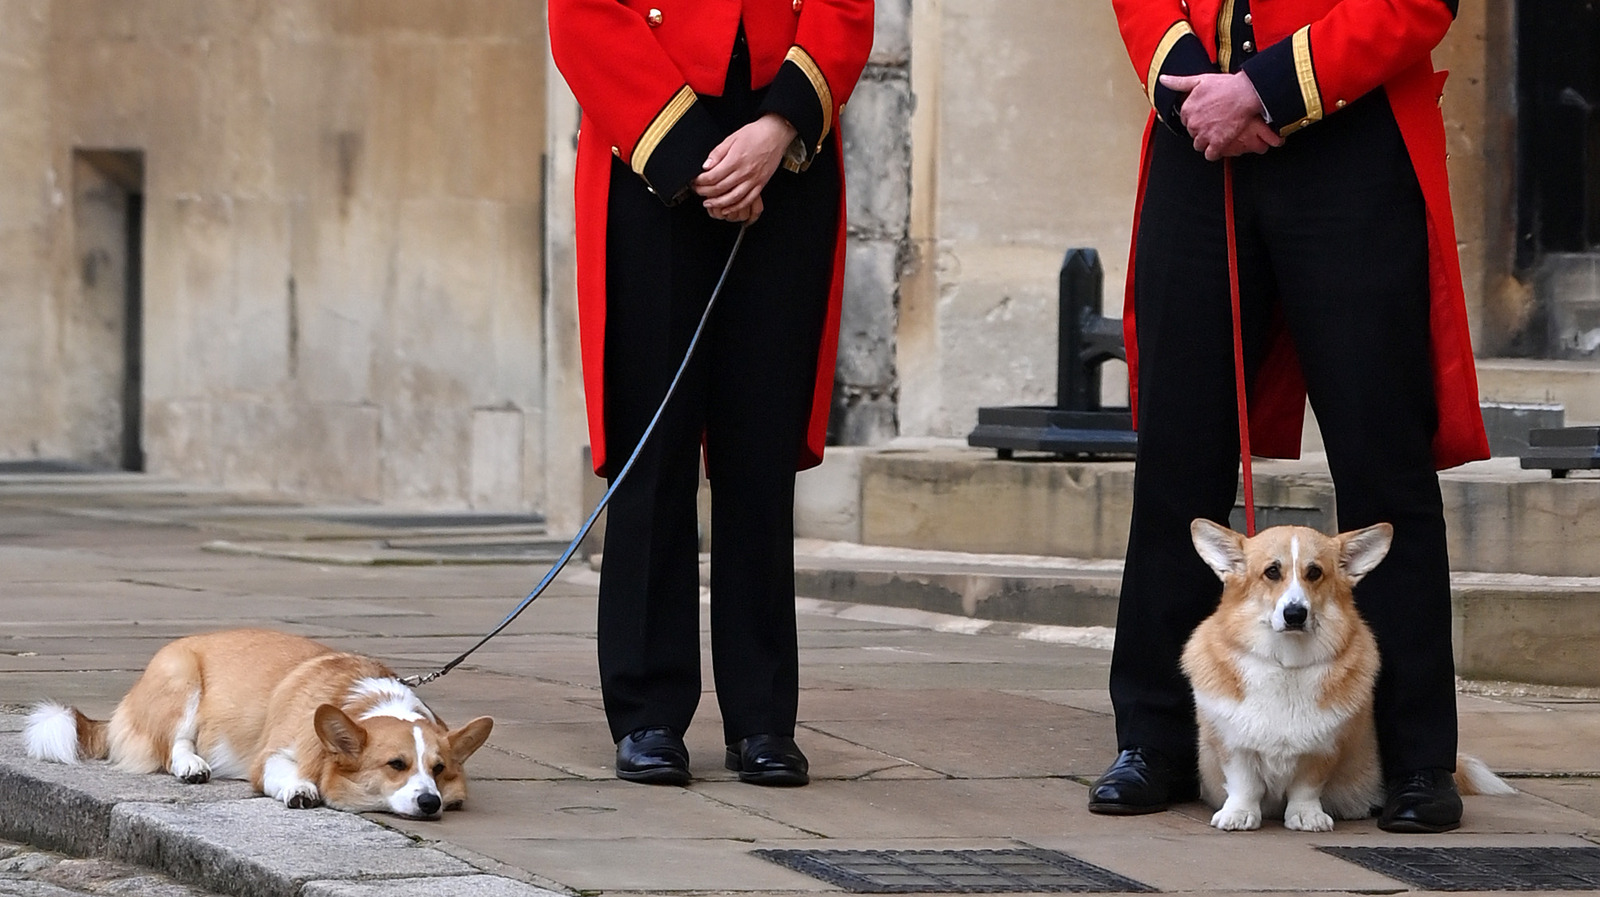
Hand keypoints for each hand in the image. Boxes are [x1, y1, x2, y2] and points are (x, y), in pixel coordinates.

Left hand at [693, 113, 796, 221]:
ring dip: (718, 203)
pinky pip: (748, 200)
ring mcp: (753, 180)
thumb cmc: (755, 134)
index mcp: (735, 160)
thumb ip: (718, 153)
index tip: (695, 181)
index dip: (701, 182)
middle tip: (698, 192)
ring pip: (733, 198)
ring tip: (708, 203)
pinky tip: (727, 209)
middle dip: (705, 192)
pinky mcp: (761, 184)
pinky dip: (736, 207)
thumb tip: (705, 166)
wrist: (775, 134)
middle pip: (720, 188)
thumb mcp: (732, 138)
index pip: (713, 176)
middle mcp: (744, 172)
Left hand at [1160, 71, 1278, 160]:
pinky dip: (1214, 152)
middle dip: (1201, 129)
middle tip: (1213, 122)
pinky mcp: (1217, 143)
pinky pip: (1210, 155)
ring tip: (1217, 132)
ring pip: (1199, 145)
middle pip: (1192, 132)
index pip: (1185, 120)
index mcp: (1187, 109)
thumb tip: (1163, 79)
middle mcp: (1193, 123)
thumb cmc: (1226, 86)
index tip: (1204, 114)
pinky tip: (1219, 145)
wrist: (1246, 93)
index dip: (1195, 117)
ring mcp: (1205, 134)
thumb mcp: (1199, 79)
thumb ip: (1178, 82)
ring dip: (1206, 141)